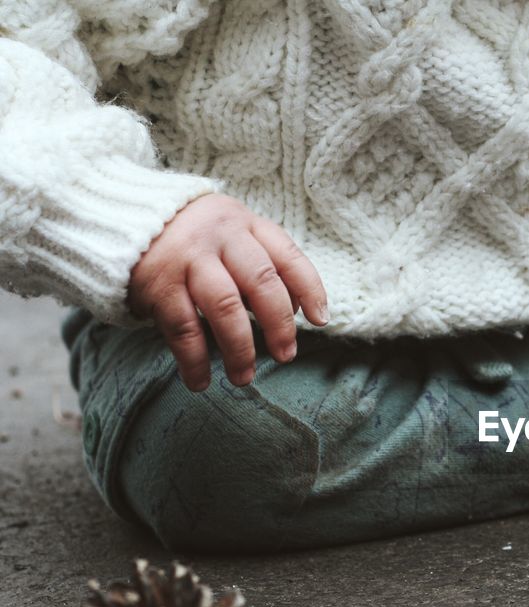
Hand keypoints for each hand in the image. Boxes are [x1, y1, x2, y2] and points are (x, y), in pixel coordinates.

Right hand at [127, 194, 327, 391]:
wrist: (119, 214)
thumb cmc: (192, 235)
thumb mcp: (231, 233)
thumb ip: (262, 263)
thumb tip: (296, 311)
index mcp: (245, 224)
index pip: (288, 256)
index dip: (309, 289)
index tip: (320, 320)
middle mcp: (220, 237)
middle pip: (261, 284)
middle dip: (279, 326)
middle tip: (286, 356)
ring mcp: (187, 259)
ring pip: (225, 309)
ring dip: (240, 349)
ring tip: (245, 377)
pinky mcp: (157, 284)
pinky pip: (183, 328)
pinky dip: (194, 360)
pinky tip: (200, 381)